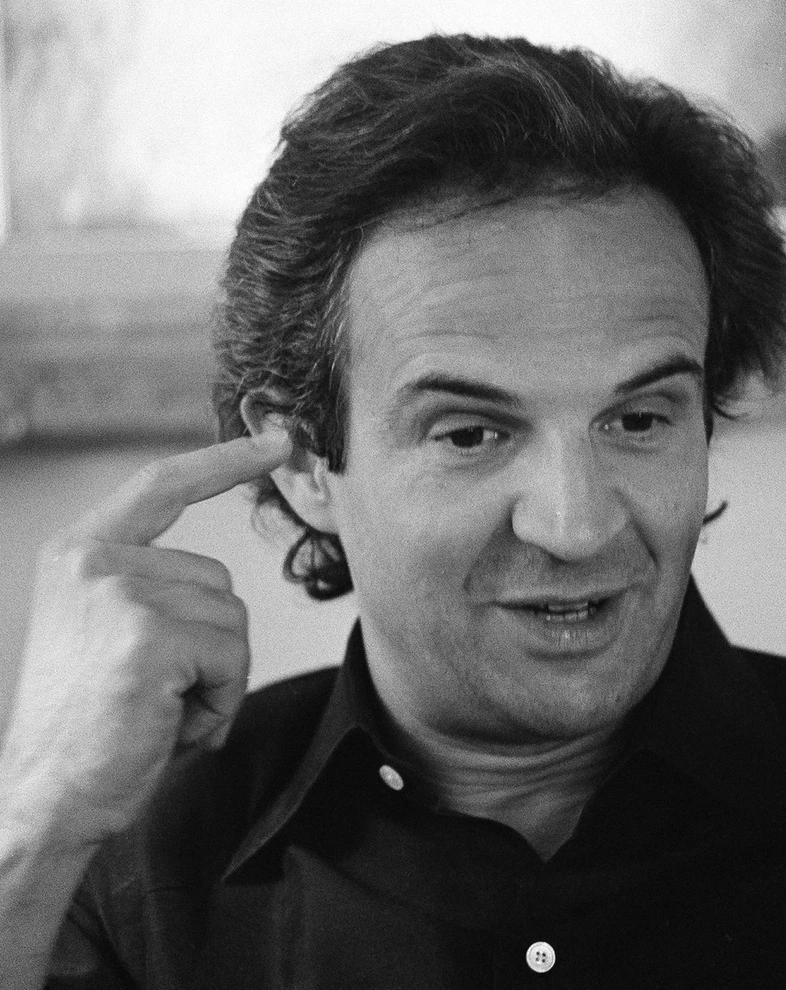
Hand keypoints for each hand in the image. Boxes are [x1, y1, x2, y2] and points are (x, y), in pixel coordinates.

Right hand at [0, 434, 290, 848]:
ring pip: (233, 620)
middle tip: (156, 693)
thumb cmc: (91, 723)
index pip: (164, 483)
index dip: (227, 460)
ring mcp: (120, 592)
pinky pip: (233, 657)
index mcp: (82, 551)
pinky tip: (169, 725)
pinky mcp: (147, 635)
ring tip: (158, 709)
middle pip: (220, 581)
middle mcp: (95, 560)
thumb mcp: (107, 631)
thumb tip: (220, 585)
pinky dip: (219, 700)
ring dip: (216, 676)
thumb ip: (150, 588)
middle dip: (211, 645)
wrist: (46, 797)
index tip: (279, 441)